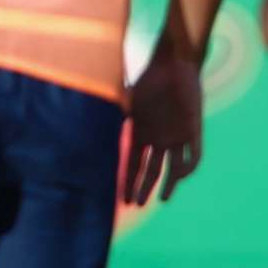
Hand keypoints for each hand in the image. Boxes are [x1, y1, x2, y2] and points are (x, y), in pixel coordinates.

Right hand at [123, 50, 203, 204]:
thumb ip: (108, 112)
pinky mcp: (193, 129)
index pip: (133, 164)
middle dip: (144, 188)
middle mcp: (159, 139)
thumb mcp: (125, 98)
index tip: (124, 201)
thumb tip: (74, 115)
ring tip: (163, 200)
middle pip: (151, 171)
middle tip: (137, 204)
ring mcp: (177, 136)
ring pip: (174, 168)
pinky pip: (193, 154)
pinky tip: (180, 175)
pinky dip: (188, 167)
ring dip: (170, 184)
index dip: (128, 182)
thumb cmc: (148, 77)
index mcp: (141, 134)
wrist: (174, 63)